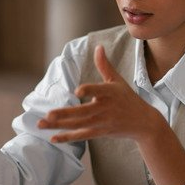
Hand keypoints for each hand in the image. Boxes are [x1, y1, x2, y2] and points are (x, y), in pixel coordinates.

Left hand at [37, 45, 165, 143]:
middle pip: (83, 112)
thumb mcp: (117, 81)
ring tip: (41, 124)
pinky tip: (53, 138)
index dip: (89, 90)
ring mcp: (102, 122)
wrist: (144, 122)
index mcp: (109, 93)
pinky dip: (67, 137)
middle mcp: (105, 108)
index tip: (77, 91)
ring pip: (78, 125)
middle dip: (65, 114)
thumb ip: (104, 65)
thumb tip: (98, 47)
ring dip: (59, 126)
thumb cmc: (128, 98)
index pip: (98, 90)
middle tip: (48, 114)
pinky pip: (82, 136)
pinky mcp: (100, 132)